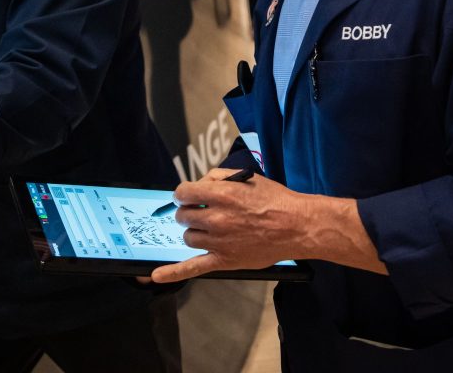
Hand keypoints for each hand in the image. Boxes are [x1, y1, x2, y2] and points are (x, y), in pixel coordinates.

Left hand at [149, 172, 309, 281]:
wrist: (296, 226)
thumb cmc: (275, 200)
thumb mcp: (246, 177)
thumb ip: (217, 176)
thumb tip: (199, 184)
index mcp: (220, 195)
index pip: (182, 193)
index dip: (186, 194)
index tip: (191, 197)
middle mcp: (216, 218)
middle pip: (183, 216)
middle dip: (190, 212)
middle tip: (204, 212)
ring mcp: (218, 241)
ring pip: (188, 237)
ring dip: (195, 232)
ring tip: (212, 229)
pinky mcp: (224, 260)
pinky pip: (193, 267)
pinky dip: (172, 273)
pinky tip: (156, 276)